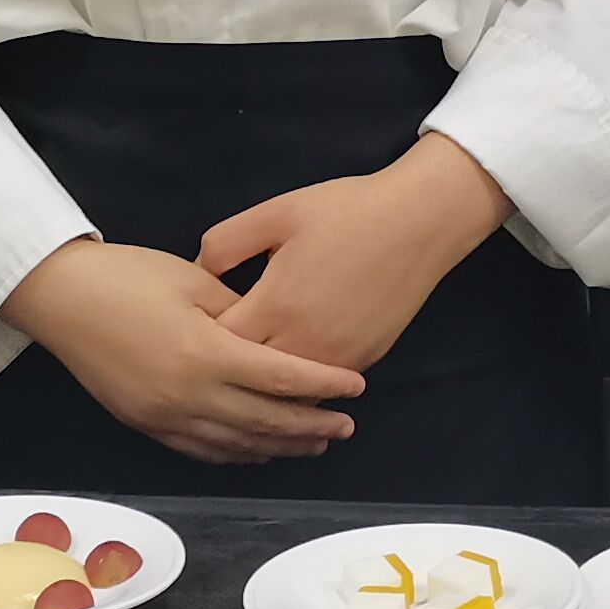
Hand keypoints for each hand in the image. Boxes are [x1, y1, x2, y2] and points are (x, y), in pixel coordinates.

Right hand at [2, 239, 363, 465]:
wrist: (60, 298)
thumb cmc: (128, 276)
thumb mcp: (194, 282)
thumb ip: (240, 312)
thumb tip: (276, 333)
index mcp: (206, 355)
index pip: (281, 379)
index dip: (324, 387)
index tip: (356, 388)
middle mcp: (189, 396)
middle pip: (266, 421)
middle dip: (311, 426)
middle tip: (347, 425)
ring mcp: (165, 417)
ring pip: (237, 444)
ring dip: (279, 446)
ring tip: (314, 443)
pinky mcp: (146, 424)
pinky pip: (203, 450)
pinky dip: (238, 453)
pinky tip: (259, 449)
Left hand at [202, 133, 508, 376]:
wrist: (419, 220)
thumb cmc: (346, 210)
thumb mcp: (276, 212)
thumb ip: (226, 242)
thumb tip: (196, 272)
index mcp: (275, 305)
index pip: (219, 344)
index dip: (199, 340)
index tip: (189, 332)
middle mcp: (304, 342)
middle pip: (248, 379)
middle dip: (227, 372)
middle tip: (207, 361)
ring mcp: (337, 358)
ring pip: (286, 397)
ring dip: (263, 391)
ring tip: (241, 382)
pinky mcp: (363, 360)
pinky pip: (320, 391)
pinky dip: (299, 391)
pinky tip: (285, 381)